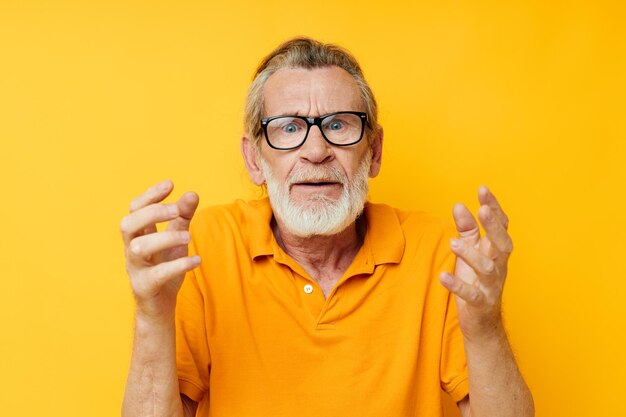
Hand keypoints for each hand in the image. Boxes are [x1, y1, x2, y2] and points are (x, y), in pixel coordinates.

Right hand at [120, 180, 200, 319]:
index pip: (135, 208)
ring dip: (164, 239)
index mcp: (138, 234)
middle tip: (177, 210)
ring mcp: (135, 268)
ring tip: (189, 237)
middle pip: (128, 224)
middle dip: (152, 213)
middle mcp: (131, 249)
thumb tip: (192, 193)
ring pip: (139, 248)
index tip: (170, 184)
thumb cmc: (165, 266)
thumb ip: (182, 217)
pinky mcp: (145, 286)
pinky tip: (197, 260)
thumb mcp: (176, 237)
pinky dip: (178, 265)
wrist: (160, 305)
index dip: (150, 195)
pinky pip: (157, 274)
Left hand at [439, 186, 512, 340]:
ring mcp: (491, 285)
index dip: (494, 207)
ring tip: (453, 243)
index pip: (500, 225)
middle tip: (482, 210)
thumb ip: (466, 229)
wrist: (482, 321)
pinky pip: (471, 294)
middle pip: (502, 243)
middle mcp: (498, 266)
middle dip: (493, 226)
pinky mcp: (480, 303)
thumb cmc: (476, 280)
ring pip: (487, 268)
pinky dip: (458, 285)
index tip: (483, 190)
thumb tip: (459, 205)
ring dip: (471, 254)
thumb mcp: (471, 251)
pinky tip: (443, 277)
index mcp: (496, 251)